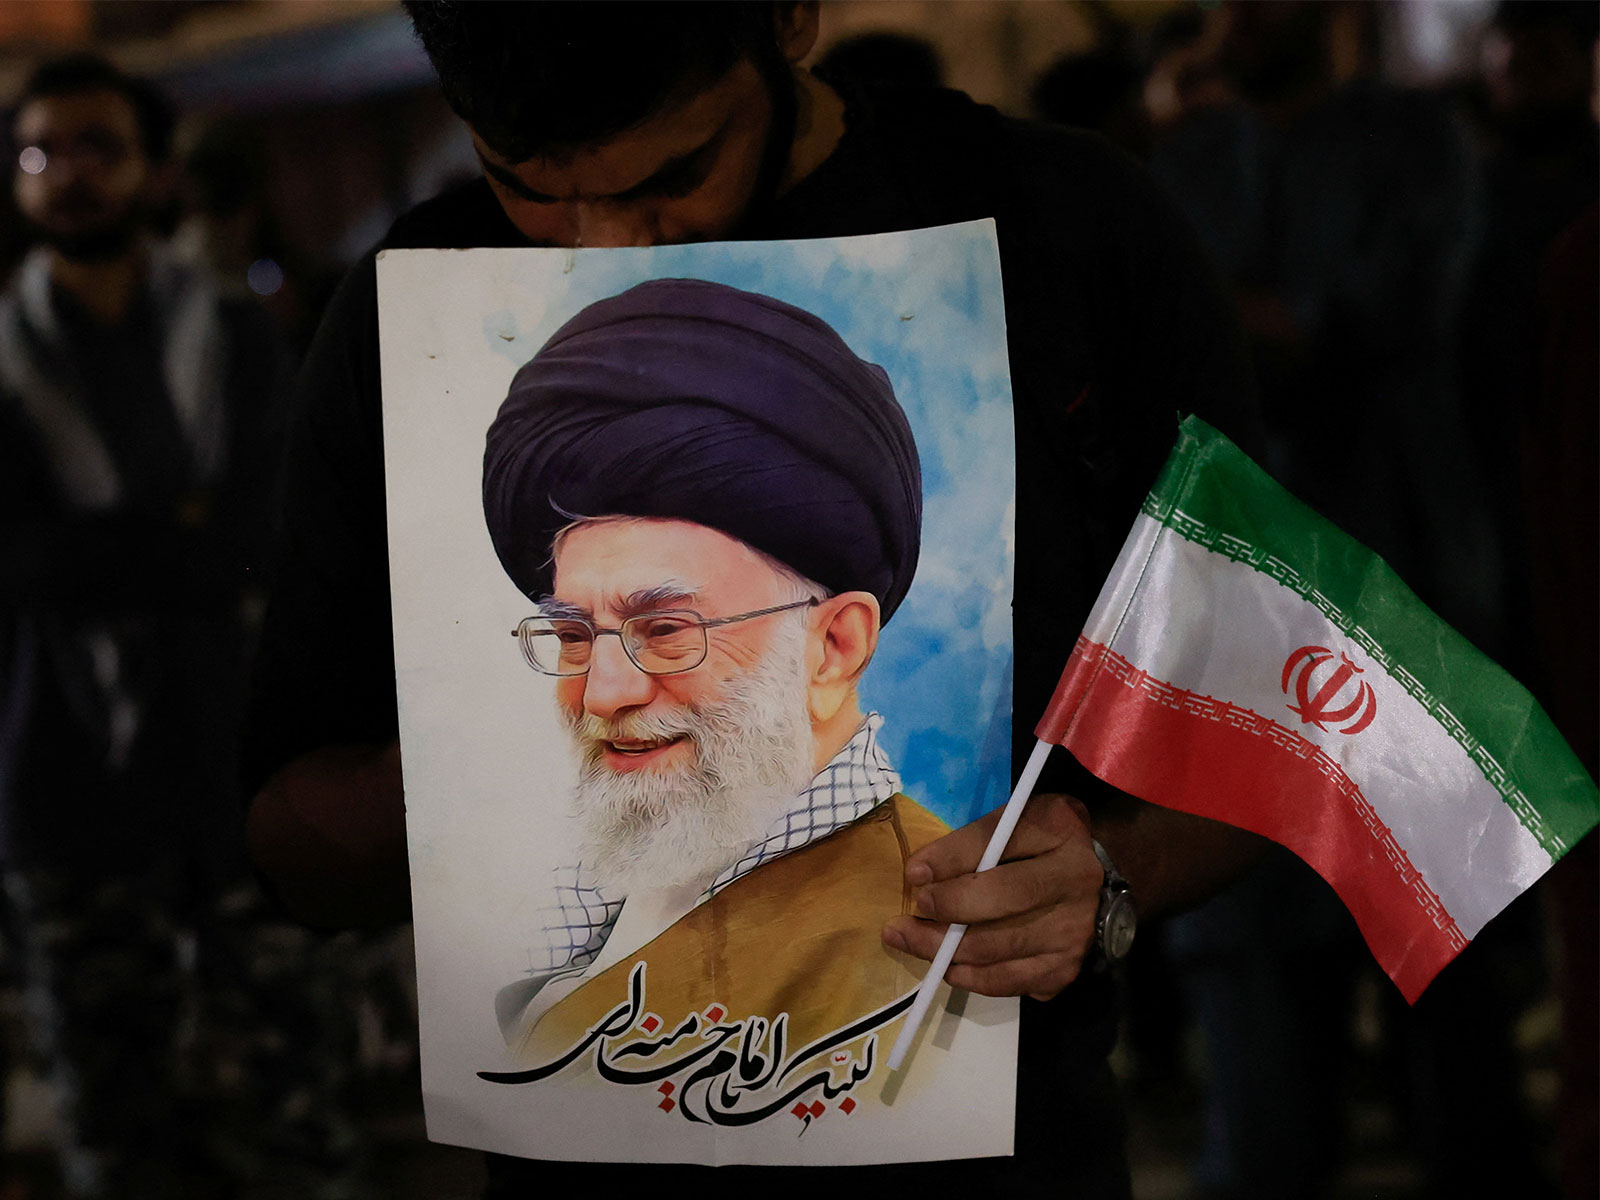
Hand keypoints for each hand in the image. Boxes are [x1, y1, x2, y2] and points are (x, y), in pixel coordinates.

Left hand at [881, 793, 1102, 1000]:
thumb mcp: (1010, 822)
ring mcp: (1073, 935)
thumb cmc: (1039, 843)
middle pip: (1000, 906)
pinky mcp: (1064, 970)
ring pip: (996, 952)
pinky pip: (1006, 983)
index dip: (952, 862)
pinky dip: (970, 977)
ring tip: (907, 940)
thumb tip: (918, 875)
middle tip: (901, 922)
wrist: (1090, 879)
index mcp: (1060, 834)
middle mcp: (1075, 887)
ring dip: (942, 951)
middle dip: (943, 914)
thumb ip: (968, 843)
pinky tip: (948, 966)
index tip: (914, 875)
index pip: (999, 846)